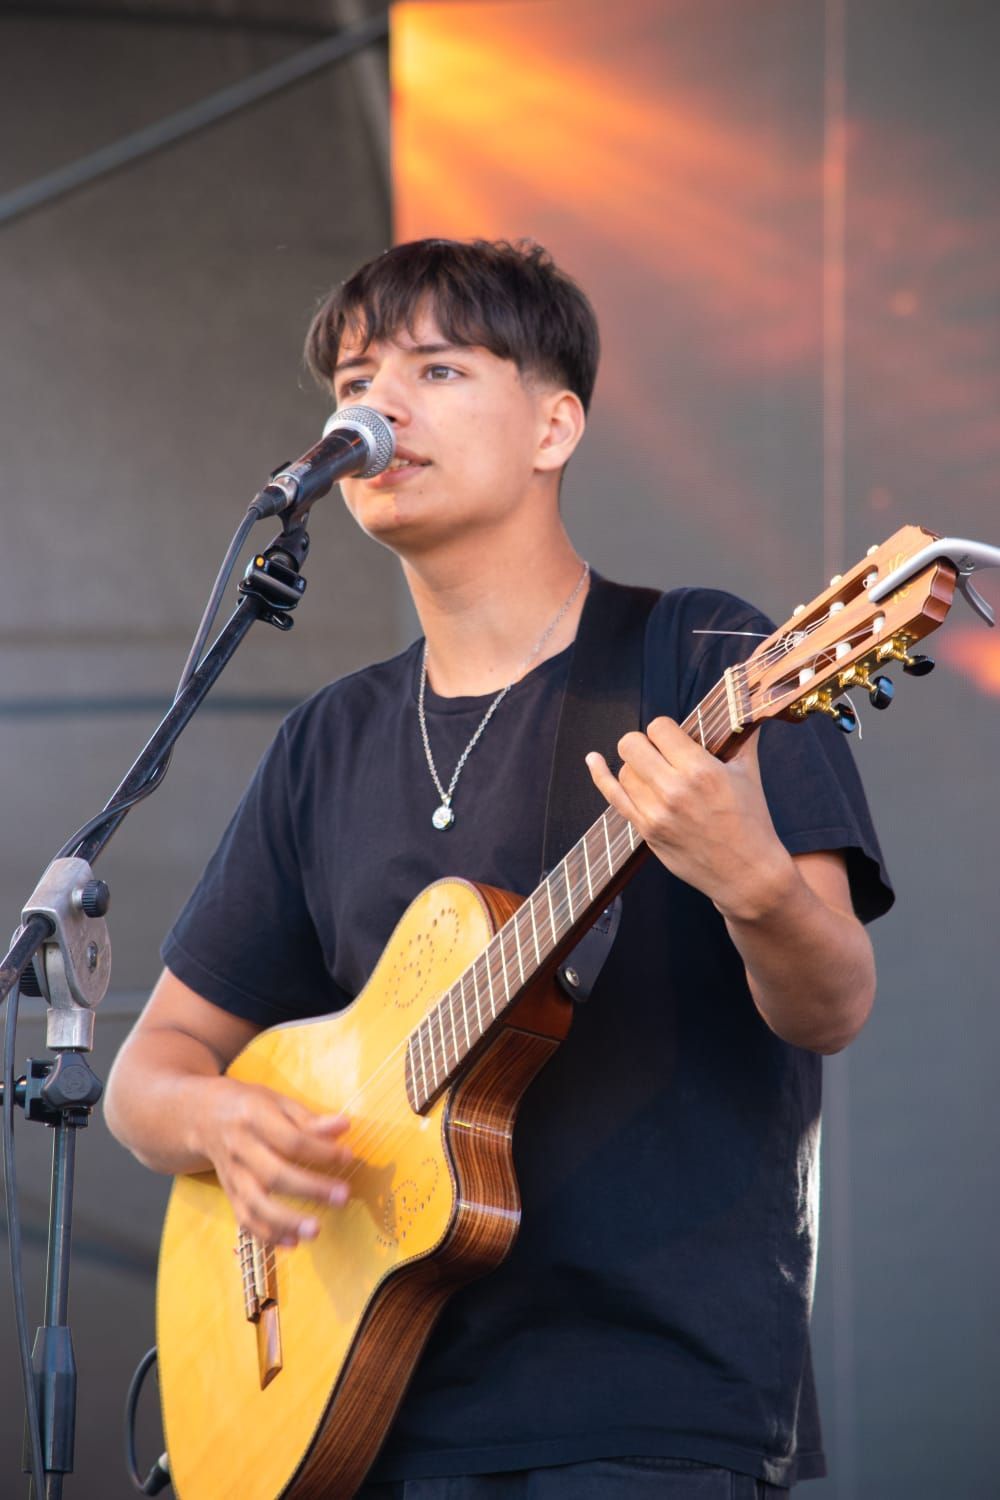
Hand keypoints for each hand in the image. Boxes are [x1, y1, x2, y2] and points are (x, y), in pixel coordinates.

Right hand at [195, 1077, 351, 1247]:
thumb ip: (308, 1118)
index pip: (292, 1140)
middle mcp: (240, 1148)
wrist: (202, 1116)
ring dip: (286, 1221)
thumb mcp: (277, 1101)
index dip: (322, 1151)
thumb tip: (344, 1126)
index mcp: (254, 1117)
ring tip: (316, 1230)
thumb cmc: (249, 1106)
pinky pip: (245, 1220)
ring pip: (256, 1204)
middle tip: (343, 1196)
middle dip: (311, 1189)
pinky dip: (267, 1235)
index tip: (348, 1157)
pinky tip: (293, 1242)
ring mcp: (231, 1174)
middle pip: (275, 1174)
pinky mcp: (228, 1194)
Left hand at [586, 717, 792, 921]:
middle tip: (662, 754)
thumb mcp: (748, 772)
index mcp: (701, 770)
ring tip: (658, 775)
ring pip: (623, 769)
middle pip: (631, 744)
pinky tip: (592, 760)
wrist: (746, 873)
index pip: (659, 727)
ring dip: (637, 766)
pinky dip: (600, 775)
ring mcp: (655, 813)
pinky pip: (613, 796)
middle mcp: (674, 790)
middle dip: (645, 743)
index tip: (677, 740)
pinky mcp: (646, 831)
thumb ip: (740, 735)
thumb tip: (743, 703)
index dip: (666, 730)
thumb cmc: (751, 820)